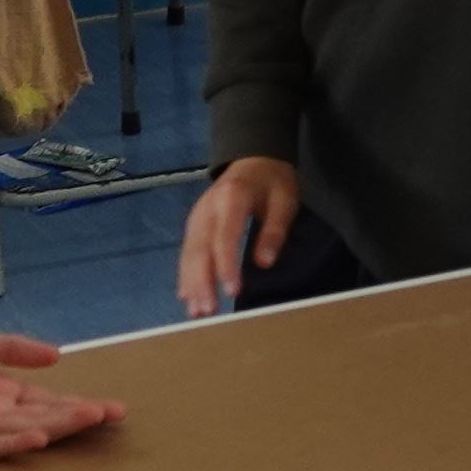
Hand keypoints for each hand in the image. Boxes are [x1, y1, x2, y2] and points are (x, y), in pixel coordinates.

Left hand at [0, 327, 120, 458]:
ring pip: (21, 430)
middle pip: (42, 415)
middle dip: (78, 415)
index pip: (46, 399)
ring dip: (56, 427)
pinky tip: (36, 436)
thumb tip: (57, 354)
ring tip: (88, 420)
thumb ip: (9, 348)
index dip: (78, 402)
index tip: (112, 405)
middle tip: (114, 415)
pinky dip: (11, 441)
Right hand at [178, 157, 302, 318]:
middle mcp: (206, 209)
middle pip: (200, 249)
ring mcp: (197, 217)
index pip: (225, 237)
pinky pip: (187, 253)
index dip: (227, 265)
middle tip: (208, 312)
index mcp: (231, 198)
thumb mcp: (284, 200)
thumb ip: (274, 230)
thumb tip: (264, 263)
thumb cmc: (272, 181)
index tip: (232, 292)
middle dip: (202, 282)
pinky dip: (186, 275)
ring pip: (189, 254)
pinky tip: (188, 297)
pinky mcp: (194, 225)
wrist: (253, 158)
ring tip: (197, 312)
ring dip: (191, 284)